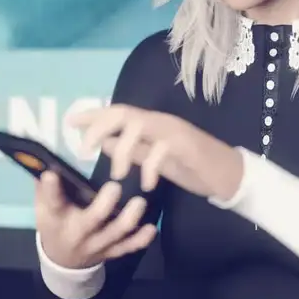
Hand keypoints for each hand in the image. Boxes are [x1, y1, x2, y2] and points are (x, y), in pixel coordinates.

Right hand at [33, 172, 154, 269]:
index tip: (51, 174)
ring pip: (114, 234)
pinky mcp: (111, 251)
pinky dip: (141, 239)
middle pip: (90, 220)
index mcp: (55, 218)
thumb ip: (45, 184)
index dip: (51, 189)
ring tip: (139, 202)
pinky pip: (128, 247)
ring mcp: (96, 244)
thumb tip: (44, 156)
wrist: (62, 259)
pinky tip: (152, 228)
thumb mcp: (44, 207)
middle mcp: (76, 233)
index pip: (52, 203)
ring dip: (129, 219)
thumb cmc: (54, 223)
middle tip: (114, 187)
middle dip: (103, 205)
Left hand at [68, 104, 244, 200]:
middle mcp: (159, 122)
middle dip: (99, 127)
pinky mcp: (186, 145)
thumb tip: (102, 141)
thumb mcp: (153, 159)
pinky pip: (161, 150)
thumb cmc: (191, 165)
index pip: (117, 113)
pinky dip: (149, 167)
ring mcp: (173, 131)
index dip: (93, 115)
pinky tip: (146, 185)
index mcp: (150, 125)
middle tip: (83, 151)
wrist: (228, 175)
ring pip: (139, 126)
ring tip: (116, 175)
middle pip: (123, 113)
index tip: (70, 121)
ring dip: (122, 150)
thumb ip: (131, 149)